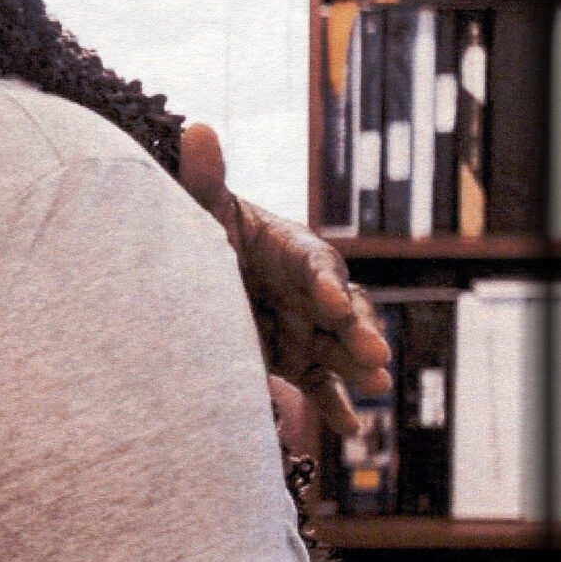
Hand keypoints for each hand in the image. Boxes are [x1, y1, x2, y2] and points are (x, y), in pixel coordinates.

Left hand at [177, 123, 392, 439]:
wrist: (185, 277)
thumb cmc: (199, 230)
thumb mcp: (198, 208)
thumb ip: (201, 177)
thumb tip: (196, 129)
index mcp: (291, 250)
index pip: (316, 263)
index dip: (325, 279)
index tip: (329, 296)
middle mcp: (309, 291)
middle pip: (342, 310)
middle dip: (359, 330)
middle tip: (375, 353)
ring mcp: (307, 329)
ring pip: (341, 350)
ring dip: (358, 367)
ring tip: (375, 384)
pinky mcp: (296, 362)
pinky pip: (322, 388)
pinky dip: (336, 408)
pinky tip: (351, 432)